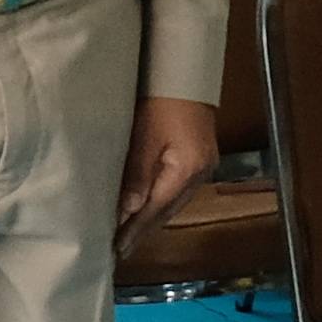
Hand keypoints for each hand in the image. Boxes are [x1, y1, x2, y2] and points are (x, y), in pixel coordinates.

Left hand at [114, 98, 217, 246]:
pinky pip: (178, 190)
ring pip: (174, 202)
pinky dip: (162, 201)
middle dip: (144, 229)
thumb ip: (137, 174)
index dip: (137, 230)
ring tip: (130, 232)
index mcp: (187, 170)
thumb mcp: (144, 136)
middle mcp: (200, 174)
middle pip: (168, 210)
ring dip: (153, 217)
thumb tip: (128, 210)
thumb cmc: (162, 100)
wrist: (186, 72)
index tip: (118, 248)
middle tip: (121, 248)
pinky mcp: (200, 159)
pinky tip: (149, 206)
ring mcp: (203, 167)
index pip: (157, 209)